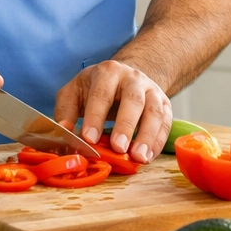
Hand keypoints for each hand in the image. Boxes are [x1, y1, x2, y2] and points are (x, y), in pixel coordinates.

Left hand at [53, 59, 171, 163]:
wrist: (126, 77)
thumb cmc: (95, 89)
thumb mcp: (75, 92)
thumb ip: (66, 110)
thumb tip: (64, 131)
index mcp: (108, 72)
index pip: (102, 94)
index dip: (95, 117)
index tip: (89, 139)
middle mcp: (133, 78)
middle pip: (133, 100)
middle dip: (125, 126)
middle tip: (119, 149)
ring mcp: (151, 90)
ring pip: (154, 111)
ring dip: (147, 136)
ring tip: (139, 158)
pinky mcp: (164, 104)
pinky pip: (165, 123)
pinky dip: (158, 141)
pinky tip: (148, 157)